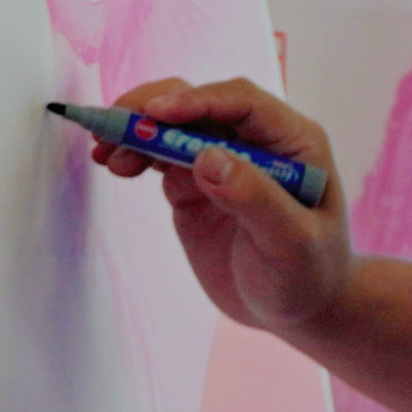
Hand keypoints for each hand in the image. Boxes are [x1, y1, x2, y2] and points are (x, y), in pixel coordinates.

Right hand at [92, 77, 351, 332]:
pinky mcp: (196, 184)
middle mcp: (257, 142)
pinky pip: (161, 155)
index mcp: (293, 142)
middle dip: (154, 110)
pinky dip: (135, 153)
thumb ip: (255, 200)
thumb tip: (207, 158)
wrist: (298, 309)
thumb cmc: (307, 276)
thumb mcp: (291, 244)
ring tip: (104, 151)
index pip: (243, 103)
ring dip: (137, 130)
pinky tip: (114, 162)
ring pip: (174, 126)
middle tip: (114, 127)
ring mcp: (223, 161)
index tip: (155, 114)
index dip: (198, 101)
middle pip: (201, 106)